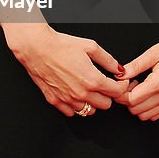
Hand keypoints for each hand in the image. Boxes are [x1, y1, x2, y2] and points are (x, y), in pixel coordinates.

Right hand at [3, 23, 129, 116]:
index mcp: (93, 80)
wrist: (36, 47)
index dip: (121, 86)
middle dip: (108, 95)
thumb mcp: (90, 46)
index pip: (117, 92)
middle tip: (104, 85)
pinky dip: (76, 106)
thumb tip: (119, 69)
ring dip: (92, 102)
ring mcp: (68, 99)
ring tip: (88, 89)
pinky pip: (72, 113)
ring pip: (89, 111)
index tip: (119, 82)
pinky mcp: (55, 100)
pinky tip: (75, 94)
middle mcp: (82, 93)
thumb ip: (108, 60)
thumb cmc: (61, 44)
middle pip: (106, 105)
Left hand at [120, 24, 158, 120]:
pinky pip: (156, 115)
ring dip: (137, 104)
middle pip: (136, 110)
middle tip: (129, 83)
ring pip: (145, 116)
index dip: (121, 93)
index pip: (132, 100)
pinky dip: (147, 108)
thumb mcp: (153, 53)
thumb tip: (120, 74)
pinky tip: (148, 93)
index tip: (122, 83)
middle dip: (127, 99)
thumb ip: (134, 66)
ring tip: (139, 87)